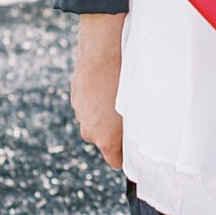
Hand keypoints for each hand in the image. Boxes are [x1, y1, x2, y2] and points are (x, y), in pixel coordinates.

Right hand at [71, 12, 125, 168]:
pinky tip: (108, 87)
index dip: (127, 157)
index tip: (137, 150)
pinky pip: (89, 107)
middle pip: (105, 141)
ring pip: (96, 123)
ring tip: (119, 97)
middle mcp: (89, 132)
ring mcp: (80, 115)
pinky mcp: (75, 99)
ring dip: (106, 116)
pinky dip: (97, 102)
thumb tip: (140, 139)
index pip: (116, 162)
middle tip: (132, 116)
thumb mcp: (137, 110)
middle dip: (116, 133)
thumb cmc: (126, 83)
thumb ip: (134, 131)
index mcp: (105, 139)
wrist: (102, 52)